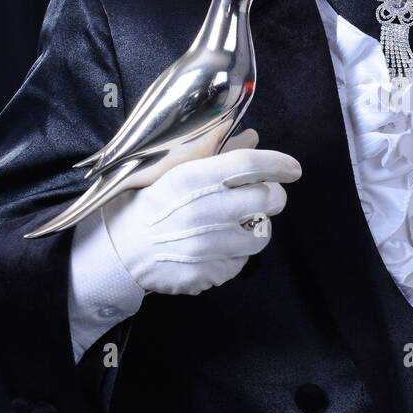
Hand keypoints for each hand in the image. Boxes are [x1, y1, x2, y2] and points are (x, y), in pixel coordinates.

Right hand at [101, 128, 301, 295]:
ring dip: (256, 227)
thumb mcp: (175, 169)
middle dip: (272, 196)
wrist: (118, 250)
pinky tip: (218, 247)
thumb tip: (253, 138)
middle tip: (263, 196)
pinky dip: (236, 254)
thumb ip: (216, 152)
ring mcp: (205, 247)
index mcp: (192, 178)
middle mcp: (202, 212)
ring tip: (239, 224)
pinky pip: (241, 263)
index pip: (249, 165)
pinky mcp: (206, 274)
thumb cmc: (149, 203)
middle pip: (268, 200)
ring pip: (261, 235)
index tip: (293, 169)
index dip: (277, 164)